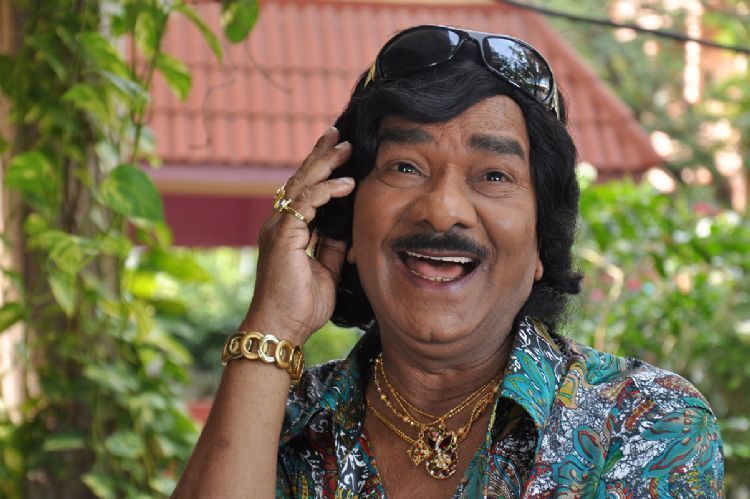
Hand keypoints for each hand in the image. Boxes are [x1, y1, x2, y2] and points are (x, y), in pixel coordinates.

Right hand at [241, 127, 354, 343]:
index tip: (340, 154)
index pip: (305, 192)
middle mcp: (280, 224)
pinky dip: (325, 191)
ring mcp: (278, 229)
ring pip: (302, 186)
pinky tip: (345, 183)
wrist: (281, 328)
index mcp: (289, 231)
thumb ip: (331, 246)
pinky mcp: (283, 237)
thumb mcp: (325, 270)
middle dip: (321, 156)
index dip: (321, 172)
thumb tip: (347, 227)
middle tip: (339, 135)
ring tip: (345, 148)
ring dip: (325, 164)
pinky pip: (305, 205)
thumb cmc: (301, 305)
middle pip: (301, 181)